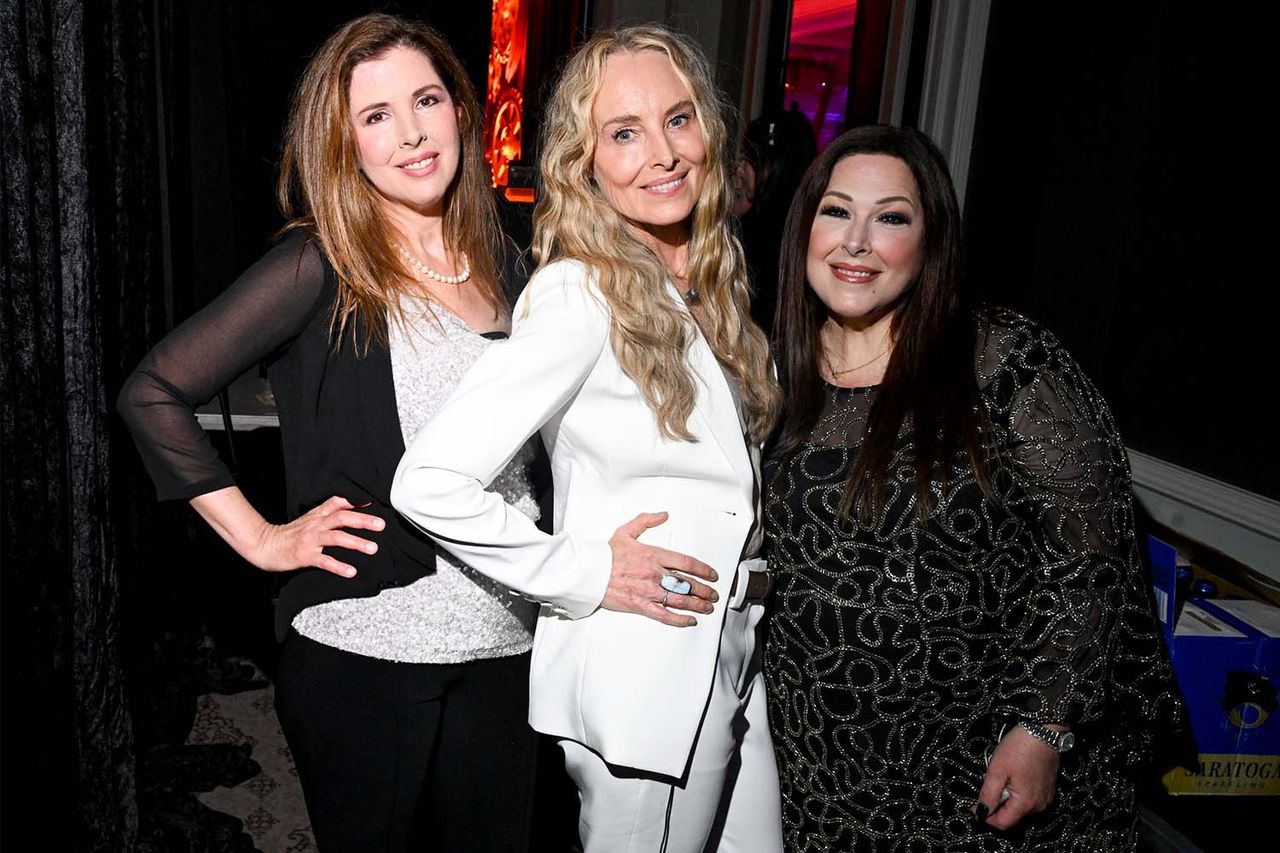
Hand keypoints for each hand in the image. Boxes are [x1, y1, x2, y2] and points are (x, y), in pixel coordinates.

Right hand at [253, 496, 385, 576]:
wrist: (264, 545)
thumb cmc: (290, 534)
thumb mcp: (309, 519)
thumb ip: (327, 513)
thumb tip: (351, 509)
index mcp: (317, 515)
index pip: (337, 503)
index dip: (355, 500)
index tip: (374, 500)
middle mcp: (316, 525)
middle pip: (342, 518)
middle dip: (363, 521)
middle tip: (381, 525)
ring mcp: (310, 540)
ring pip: (336, 538)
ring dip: (356, 543)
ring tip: (372, 548)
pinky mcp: (304, 556)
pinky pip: (324, 561)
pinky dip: (339, 566)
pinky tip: (351, 571)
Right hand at [603, 512, 718, 626]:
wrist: (588, 572)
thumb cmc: (605, 555)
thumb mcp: (626, 531)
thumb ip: (646, 521)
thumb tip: (663, 515)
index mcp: (654, 555)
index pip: (687, 563)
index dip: (704, 570)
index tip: (712, 575)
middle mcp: (655, 574)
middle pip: (688, 583)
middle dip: (704, 590)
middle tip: (712, 594)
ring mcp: (649, 591)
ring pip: (681, 600)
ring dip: (698, 605)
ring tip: (706, 607)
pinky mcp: (640, 605)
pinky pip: (664, 615)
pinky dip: (679, 619)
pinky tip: (689, 620)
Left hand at [974, 723, 1061, 829]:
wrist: (1044, 731)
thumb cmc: (1020, 747)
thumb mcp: (996, 770)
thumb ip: (988, 795)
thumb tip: (980, 812)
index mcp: (1026, 804)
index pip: (1002, 823)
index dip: (985, 817)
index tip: (974, 806)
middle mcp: (1039, 806)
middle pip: (1011, 815)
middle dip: (997, 804)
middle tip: (991, 782)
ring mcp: (1045, 798)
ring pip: (1019, 807)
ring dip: (1007, 797)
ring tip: (1004, 775)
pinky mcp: (1048, 790)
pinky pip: (1029, 798)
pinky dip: (1018, 792)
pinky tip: (1015, 775)